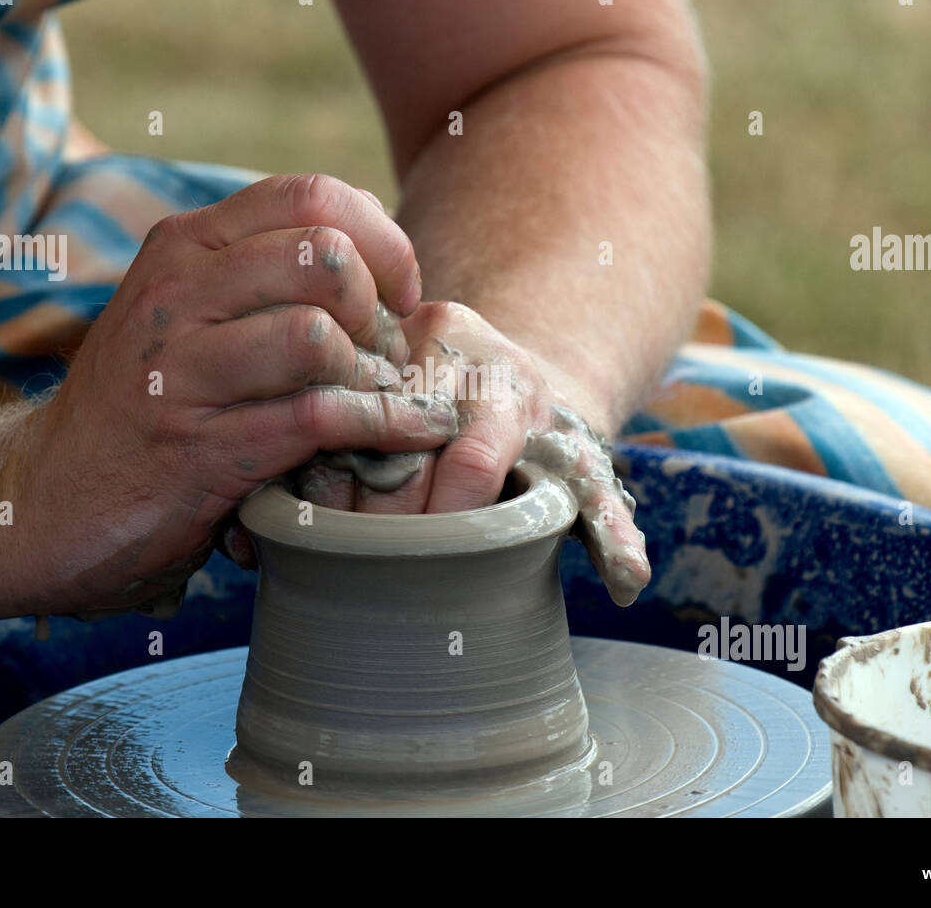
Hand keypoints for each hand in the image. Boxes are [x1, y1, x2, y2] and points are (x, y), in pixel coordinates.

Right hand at [0, 175, 455, 618]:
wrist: (37, 502)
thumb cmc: (139, 408)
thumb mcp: (188, 316)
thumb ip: (262, 275)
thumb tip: (375, 252)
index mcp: (183, 247)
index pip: (311, 195)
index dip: (383, 241)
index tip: (398, 296)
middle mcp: (176, 294)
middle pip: (323, 255)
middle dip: (380, 310)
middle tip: (384, 358)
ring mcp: (179, 372)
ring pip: (317, 335)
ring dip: (371, 375)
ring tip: (373, 403)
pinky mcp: (196, 450)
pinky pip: (314, 419)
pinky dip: (377, 427)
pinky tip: (397, 436)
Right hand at [298, 301, 650, 605]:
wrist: (509, 366)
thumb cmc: (544, 440)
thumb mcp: (582, 475)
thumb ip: (607, 525)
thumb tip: (631, 587)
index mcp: (509, 388)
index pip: (472, 463)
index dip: (448, 525)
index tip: (433, 576)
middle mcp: (451, 354)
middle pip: (401, 451)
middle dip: (386, 526)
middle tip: (374, 579)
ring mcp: (395, 344)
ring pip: (344, 429)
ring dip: (332, 499)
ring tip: (328, 555)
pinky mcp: (353, 352)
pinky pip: (315, 412)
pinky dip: (306, 468)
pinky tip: (299, 518)